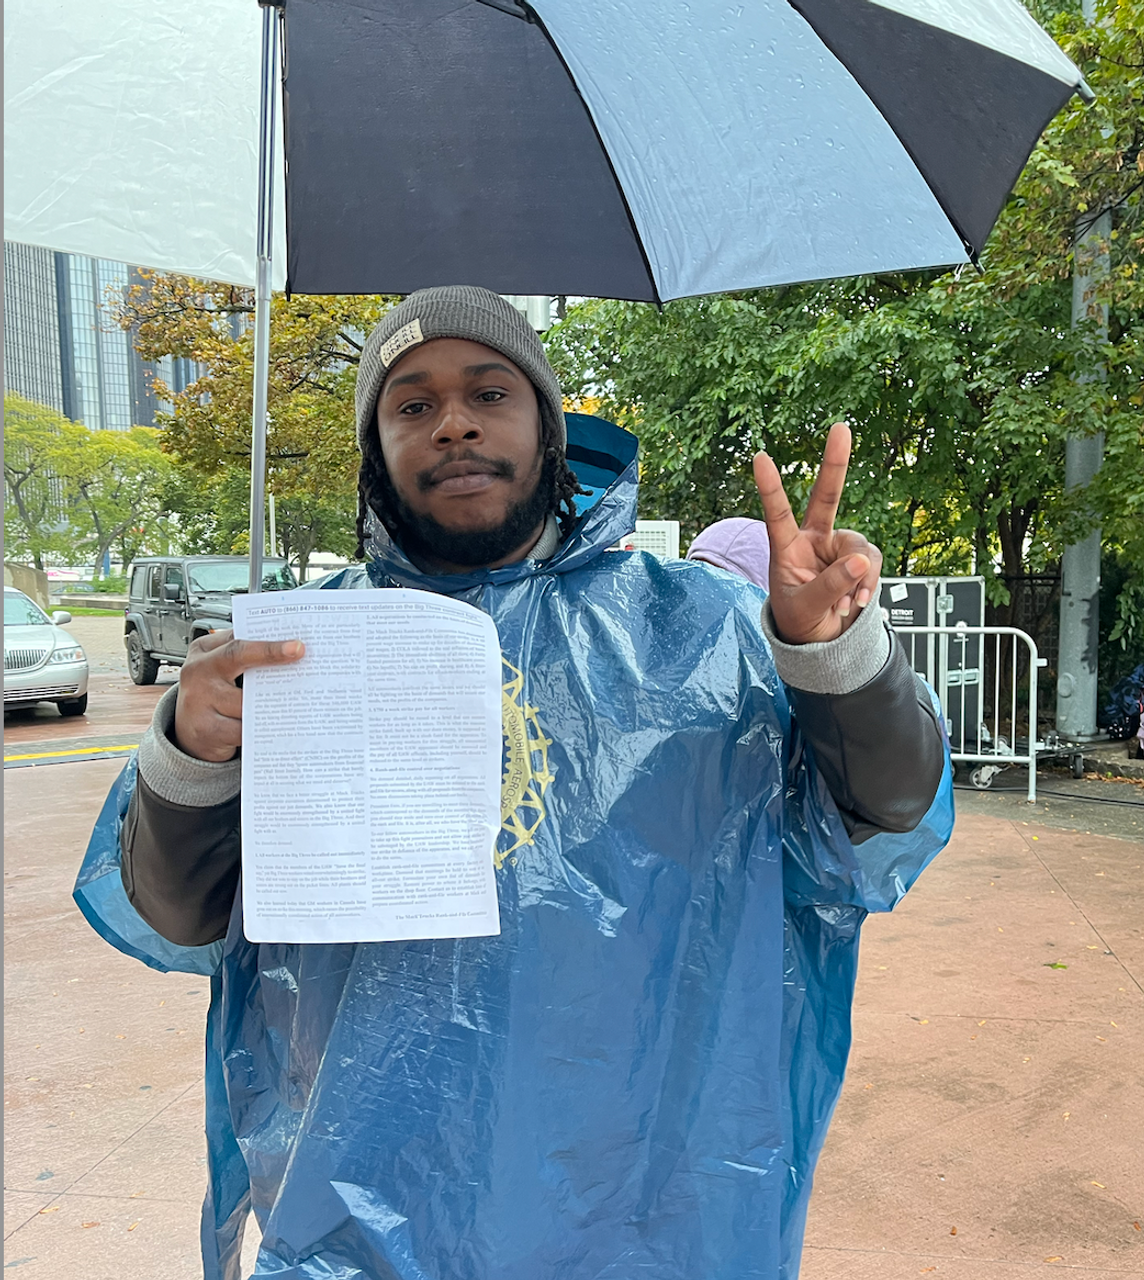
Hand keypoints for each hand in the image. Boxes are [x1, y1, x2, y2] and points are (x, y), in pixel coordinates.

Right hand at [174, 630, 304, 761]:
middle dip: (270, 653)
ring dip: (272, 700)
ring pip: (244, 699)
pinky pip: (243, 728)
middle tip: (299, 654)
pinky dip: (262, 728)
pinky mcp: (207, 729)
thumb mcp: (221, 669)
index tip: (296, 644)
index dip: (267, 641)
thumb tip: (289, 651)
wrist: (188, 732)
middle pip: (237, 656)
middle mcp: (198, 671)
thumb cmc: (213, 694)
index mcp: (204, 651)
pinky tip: (279, 725)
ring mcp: (198, 700)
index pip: (237, 639)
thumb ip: (245, 657)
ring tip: (297, 697)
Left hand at [753, 423, 881, 644]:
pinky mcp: (860, 561)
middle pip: (826, 497)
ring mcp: (838, 548)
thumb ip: (831, 585)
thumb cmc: (798, 620)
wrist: (819, 641)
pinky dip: (869, 585)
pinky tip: (856, 604)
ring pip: (860, 548)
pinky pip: (873, 564)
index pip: (777, 514)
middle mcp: (813, 540)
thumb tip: (861, 560)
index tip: (760, 457)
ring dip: (859, 578)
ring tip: (846, 604)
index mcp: (786, 548)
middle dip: (835, 464)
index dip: (770, 487)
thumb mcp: (805, 607)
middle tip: (841, 428)